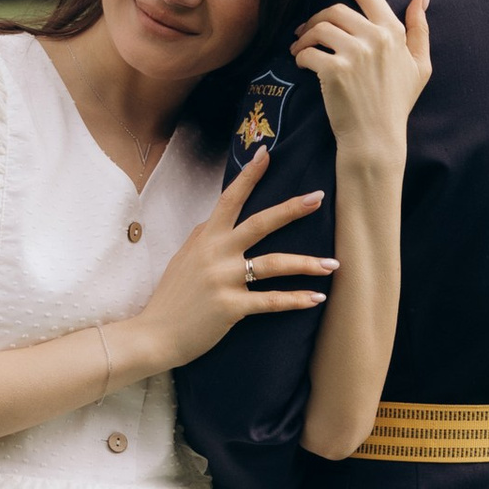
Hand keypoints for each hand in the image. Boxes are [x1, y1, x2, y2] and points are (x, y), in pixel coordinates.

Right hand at [128, 150, 333, 370]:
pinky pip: (271, 301)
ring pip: (274, 263)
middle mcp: (216, 254)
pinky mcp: (231, 307)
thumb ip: (203, 238)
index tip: (266, 154)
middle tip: (318, 197)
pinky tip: (316, 298)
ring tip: (333, 264)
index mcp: (206, 238)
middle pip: (260, 223)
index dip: (248, 176)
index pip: (229, 200)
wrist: (155, 334)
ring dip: (307, 263)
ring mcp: (224, 280)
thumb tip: (217, 218)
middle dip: (291, 209)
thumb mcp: (184, 258)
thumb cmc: (172, 296)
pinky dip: (296, 299)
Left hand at [291, 0, 431, 170]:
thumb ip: (420, 29)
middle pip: (335, 9)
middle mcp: (376, 38)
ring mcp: (355, 54)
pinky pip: (308, 52)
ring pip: (319, 28)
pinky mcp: (334, 71)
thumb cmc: (396, 103)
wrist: (376, 139)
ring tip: (300, 49)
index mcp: (394, 33)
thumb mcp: (420, 66)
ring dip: (304, 37)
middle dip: (315, 18)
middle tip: (304, 31)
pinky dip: (300, 56)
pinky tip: (302, 65)